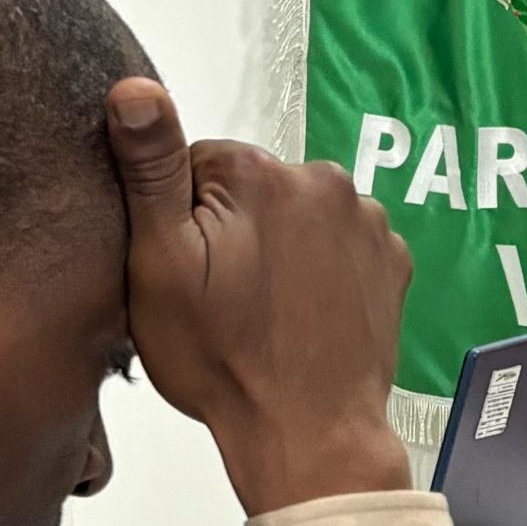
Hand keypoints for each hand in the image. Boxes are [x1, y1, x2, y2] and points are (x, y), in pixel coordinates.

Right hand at [109, 78, 413, 516]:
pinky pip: (339, 246)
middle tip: (221, 297)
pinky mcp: (391, 260)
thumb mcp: (160, 265)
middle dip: (231, 230)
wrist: (309, 435)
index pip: (196, 165)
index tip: (186, 268)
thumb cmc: (226, 361)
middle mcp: (323, 181)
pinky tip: (301, 314)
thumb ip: (151, 169)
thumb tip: (136, 90)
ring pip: (296, 216)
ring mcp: (366, 221)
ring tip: (262, 311)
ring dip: (278, 249)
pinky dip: (320, 270)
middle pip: (250, 188)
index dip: (180, 219)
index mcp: (260, 172)